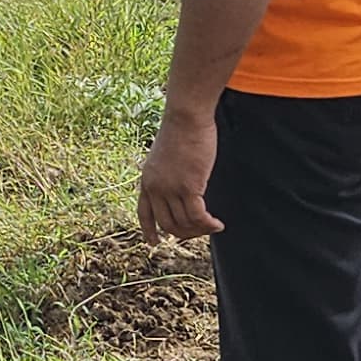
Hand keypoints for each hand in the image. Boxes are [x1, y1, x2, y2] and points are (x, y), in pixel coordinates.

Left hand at [135, 104, 221, 240]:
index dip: (148, 231)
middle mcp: (155, 188)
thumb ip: (166, 173)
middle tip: (201, 231)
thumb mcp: (165, 155)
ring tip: (214, 227)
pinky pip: (198, 216)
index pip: (143, 213)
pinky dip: (208, 224)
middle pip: (167, 224)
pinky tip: (217, 224)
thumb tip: (177, 188)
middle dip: (185, 233)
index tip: (154, 243)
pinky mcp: (188, 187)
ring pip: (184, 223)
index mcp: (147, 180)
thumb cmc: (181, 130)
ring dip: (200, 230)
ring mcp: (170, 189)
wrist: (185, 117)